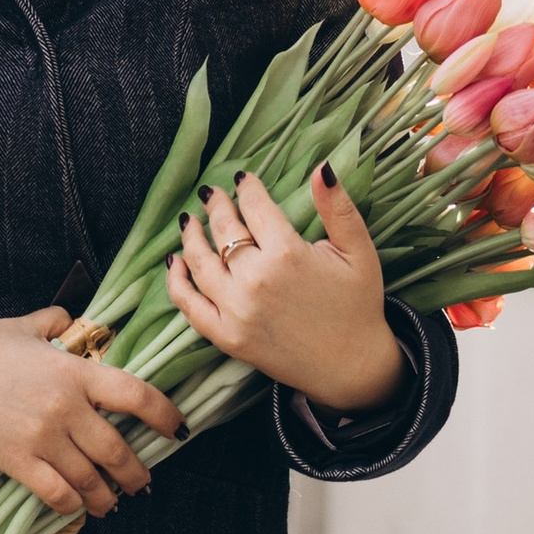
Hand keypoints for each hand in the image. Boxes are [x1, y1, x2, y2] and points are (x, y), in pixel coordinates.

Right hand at [0, 307, 186, 521]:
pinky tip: (77, 509)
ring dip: (108, 497)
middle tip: (143, 483)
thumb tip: (76, 324)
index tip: (178, 430)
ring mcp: (41, 437)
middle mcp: (66, 407)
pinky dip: (71, 507)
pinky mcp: (15, 460)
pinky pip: (55, 494)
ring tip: (112, 503)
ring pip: (91, 480)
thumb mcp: (27, 325)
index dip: (166, 416)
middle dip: (138, 473)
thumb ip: (59, 325)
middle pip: (119, 450)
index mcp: (75, 370)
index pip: (137, 396)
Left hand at [167, 168, 405, 412]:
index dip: (247, 188)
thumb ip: (338, 208)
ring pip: (200, 262)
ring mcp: (237, 310)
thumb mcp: (358, 251)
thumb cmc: (357, 304)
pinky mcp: (227, 337)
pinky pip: (190, 306)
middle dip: (216, 205)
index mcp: (288, 254)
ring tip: (190, 221)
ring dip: (191, 237)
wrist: (352, 366)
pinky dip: (176, 283)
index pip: (255, 207)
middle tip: (211, 194)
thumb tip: (323, 167)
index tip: (243, 179)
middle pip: (224, 230)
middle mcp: (256, 280)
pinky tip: (174, 263)